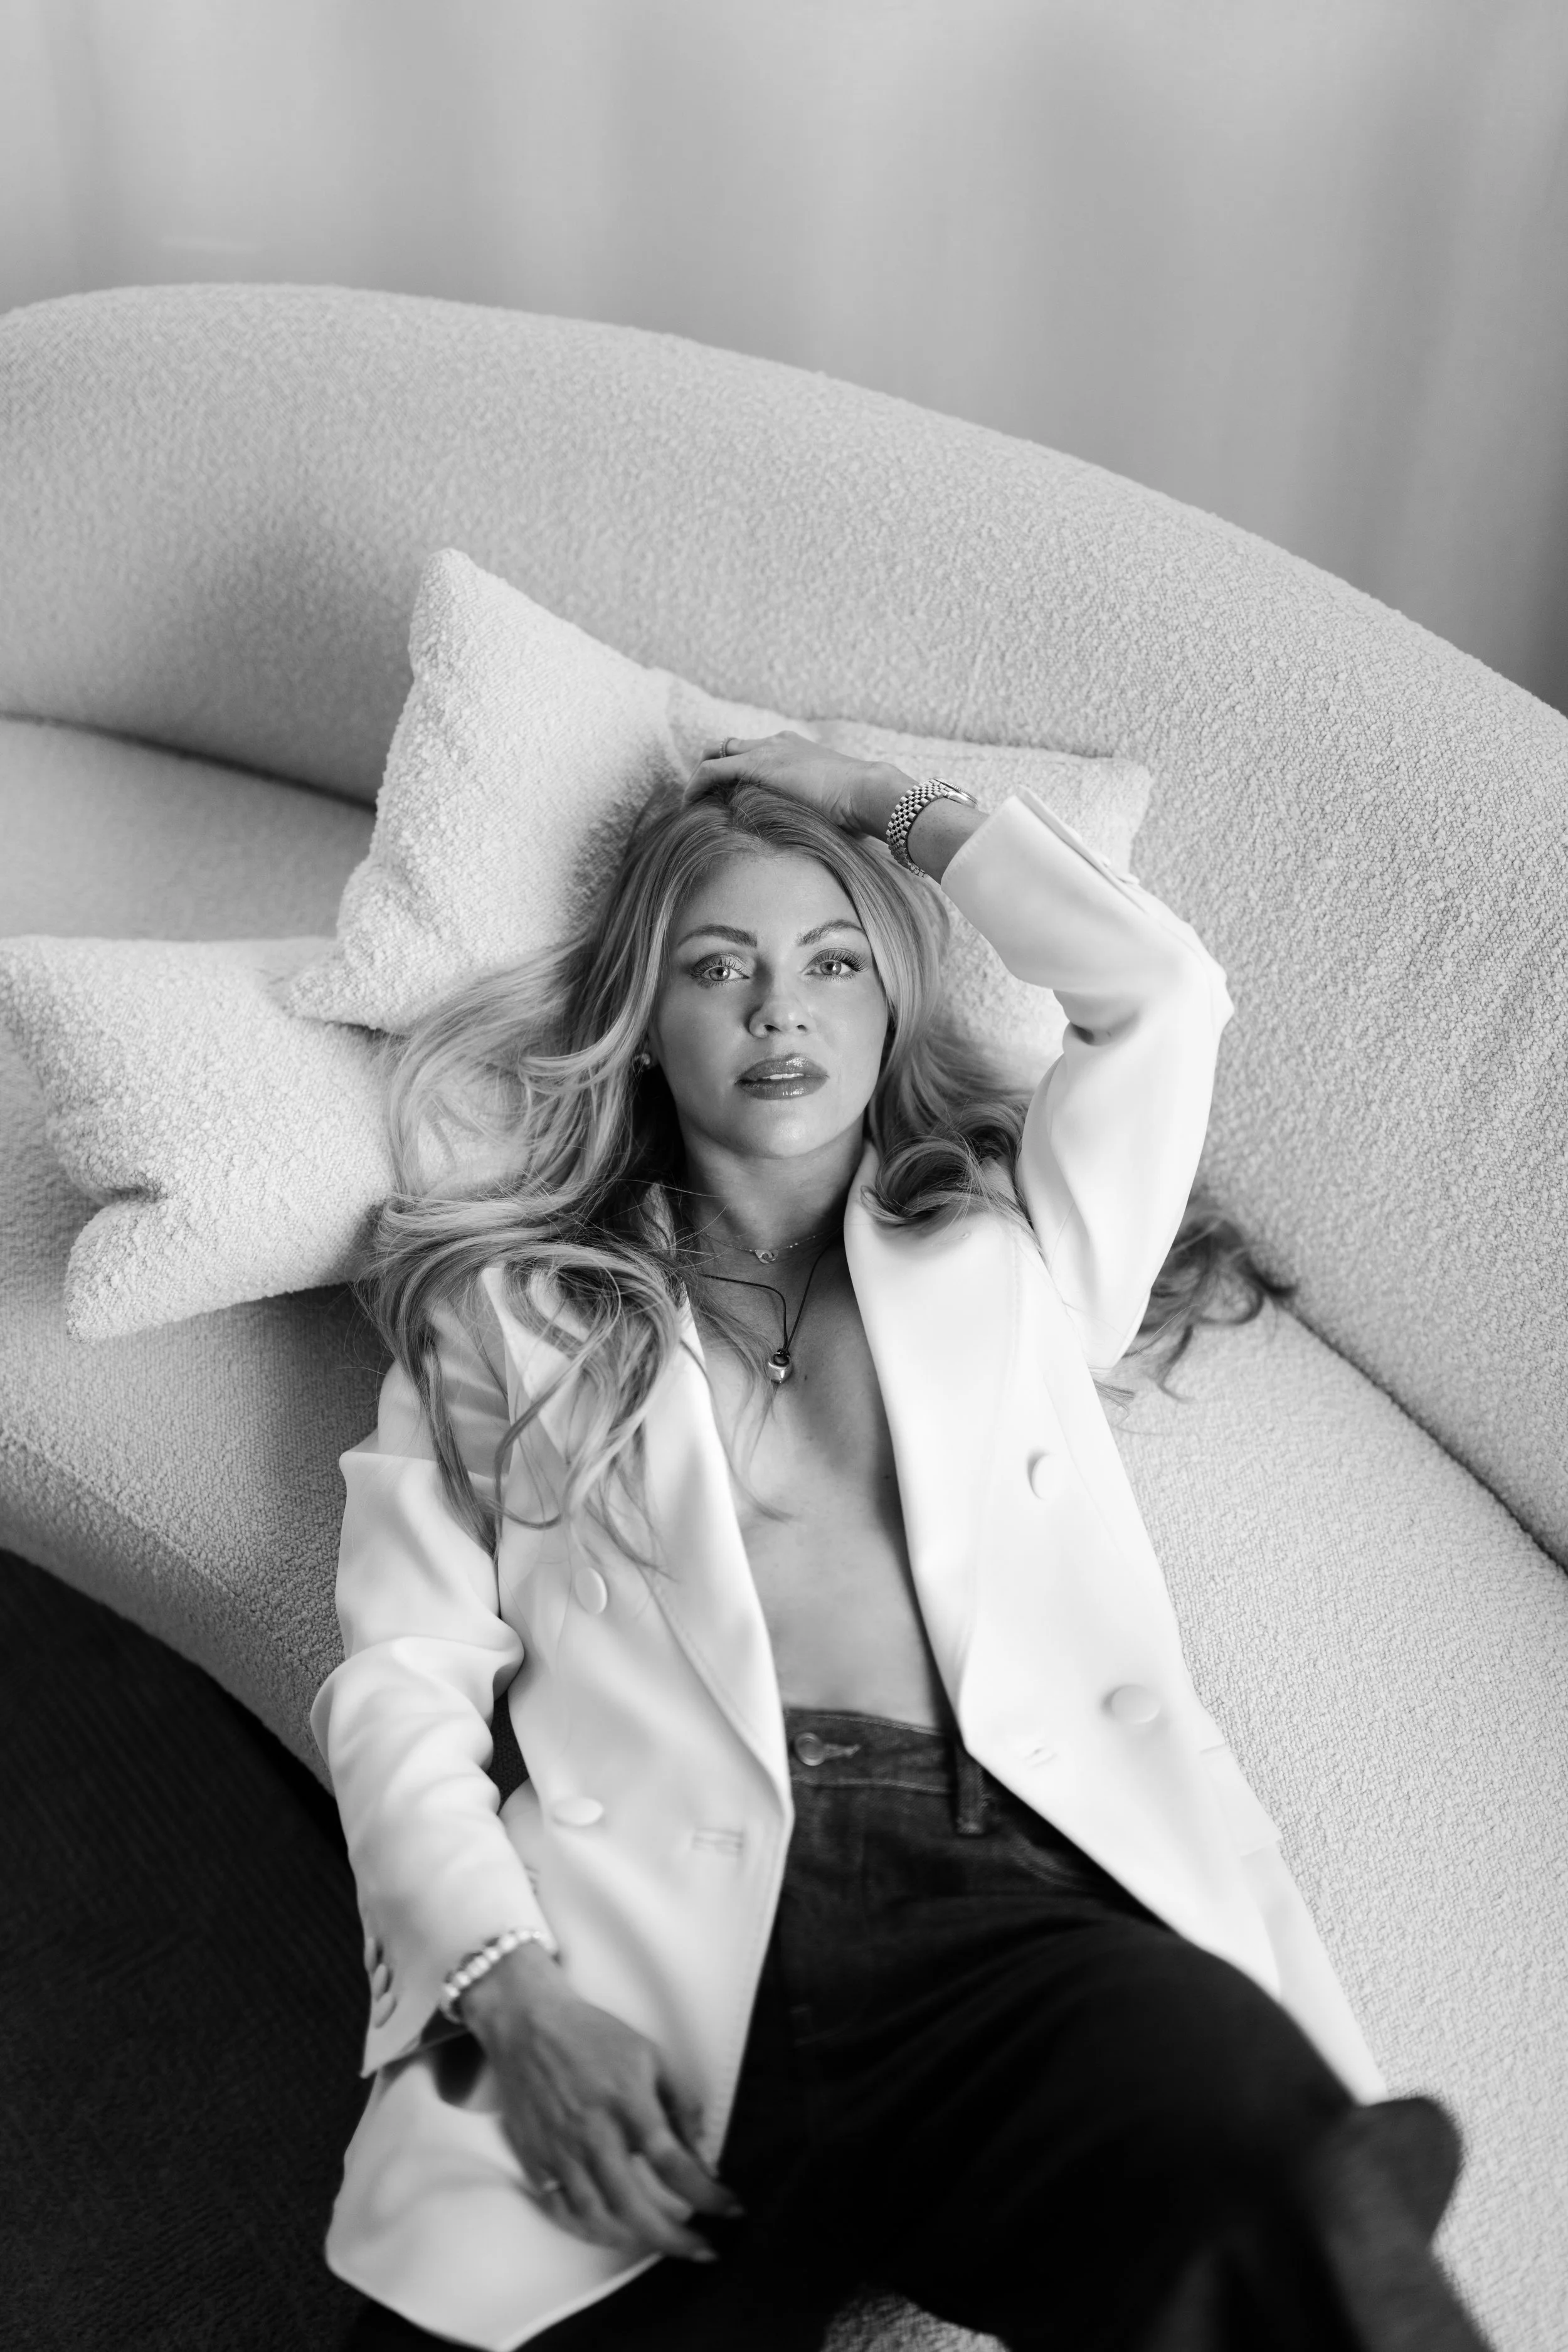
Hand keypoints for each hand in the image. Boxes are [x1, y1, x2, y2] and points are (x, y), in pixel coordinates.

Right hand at [461, 1944, 743, 2261]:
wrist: (527, 2025)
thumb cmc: (591, 2035)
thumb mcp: (649, 2053)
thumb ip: (681, 2101)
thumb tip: (702, 2150)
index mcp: (627, 2100)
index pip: (674, 2162)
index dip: (707, 2193)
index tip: (730, 2207)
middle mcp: (593, 2132)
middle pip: (635, 2205)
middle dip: (675, 2238)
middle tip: (701, 2248)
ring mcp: (560, 2150)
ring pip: (598, 2217)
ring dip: (636, 2239)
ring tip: (661, 2242)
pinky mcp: (536, 2160)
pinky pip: (562, 2211)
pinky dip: (590, 2231)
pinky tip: (613, 2231)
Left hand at [686, 731, 900, 837]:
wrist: (868, 791)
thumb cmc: (861, 807)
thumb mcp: (832, 807)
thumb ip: (816, 814)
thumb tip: (816, 842)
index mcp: (796, 749)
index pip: (755, 751)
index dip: (736, 770)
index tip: (726, 797)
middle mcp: (777, 744)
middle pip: (731, 746)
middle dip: (713, 768)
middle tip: (702, 798)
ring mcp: (766, 751)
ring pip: (717, 754)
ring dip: (701, 778)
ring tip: (691, 804)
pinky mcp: (756, 765)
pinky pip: (712, 770)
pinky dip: (696, 786)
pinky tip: (688, 806)